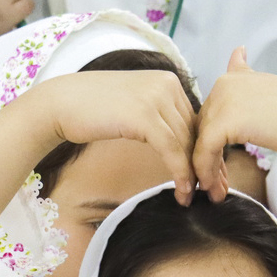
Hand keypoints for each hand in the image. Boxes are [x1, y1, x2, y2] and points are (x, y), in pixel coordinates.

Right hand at [0, 67, 197, 220]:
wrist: (59, 104)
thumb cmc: (91, 109)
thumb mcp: (134, 107)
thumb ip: (159, 117)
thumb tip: (179, 141)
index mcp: (168, 80)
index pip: (197, 119)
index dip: (206, 149)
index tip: (213, 174)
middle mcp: (167, 84)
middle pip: (197, 131)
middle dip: (208, 163)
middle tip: (216, 190)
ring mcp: (157, 98)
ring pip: (188, 143)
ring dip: (197, 174)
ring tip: (199, 196)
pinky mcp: (145, 116)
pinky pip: (173, 150)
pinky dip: (181, 174)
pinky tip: (183, 193)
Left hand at [194, 48, 276, 211]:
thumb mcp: (269, 90)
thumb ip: (247, 79)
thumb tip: (236, 53)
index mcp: (233, 77)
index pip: (211, 115)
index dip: (212, 145)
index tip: (220, 170)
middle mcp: (223, 84)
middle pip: (203, 129)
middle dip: (207, 160)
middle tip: (216, 186)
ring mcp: (223, 100)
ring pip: (201, 142)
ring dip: (206, 171)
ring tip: (216, 193)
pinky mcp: (226, 121)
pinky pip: (205, 151)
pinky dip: (207, 173)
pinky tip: (216, 189)